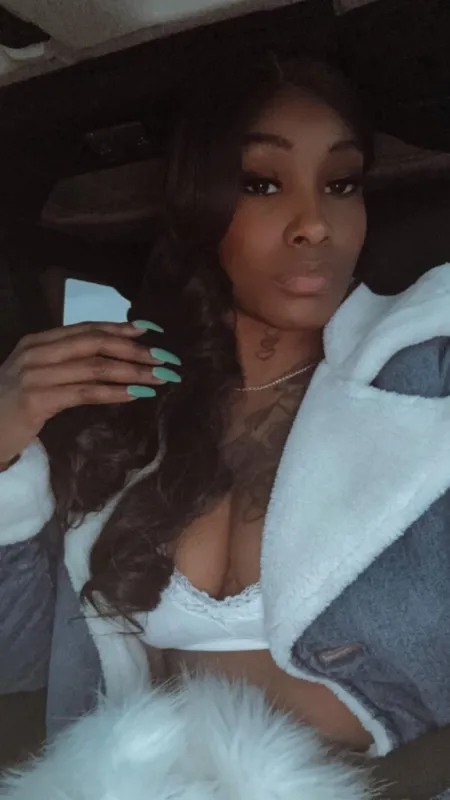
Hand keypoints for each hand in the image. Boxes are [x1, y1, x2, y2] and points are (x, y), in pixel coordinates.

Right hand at [0, 321, 180, 464]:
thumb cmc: (12, 407)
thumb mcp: (38, 376)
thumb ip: (66, 363)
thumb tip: (112, 358)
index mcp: (37, 341)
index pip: (86, 328)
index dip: (120, 328)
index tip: (151, 331)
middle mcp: (36, 352)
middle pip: (95, 343)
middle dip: (134, 350)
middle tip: (166, 358)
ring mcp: (35, 375)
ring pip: (95, 367)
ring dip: (132, 372)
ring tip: (159, 378)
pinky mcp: (37, 400)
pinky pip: (85, 393)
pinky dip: (114, 392)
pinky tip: (135, 395)